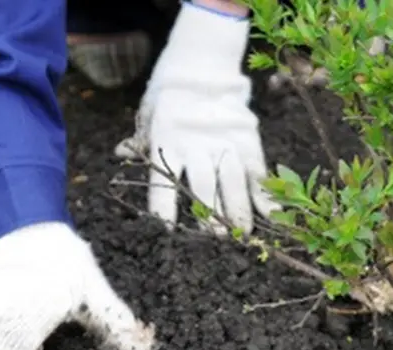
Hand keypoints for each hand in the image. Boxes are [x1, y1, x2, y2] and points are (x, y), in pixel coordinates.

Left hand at [115, 3, 278, 233]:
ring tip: (243, 236)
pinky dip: (266, 194)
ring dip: (239, 213)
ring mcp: (226, 144)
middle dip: (211, 220)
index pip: (164, 186)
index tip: (167, 235)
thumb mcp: (149, 115)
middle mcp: (197, 147)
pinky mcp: (248, 140)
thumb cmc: (170, 94)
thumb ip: (139, 139)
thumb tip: (121, 154)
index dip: (165, 212)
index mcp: (167, 143)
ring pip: (234, 185)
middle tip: (217, 242)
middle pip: (205, 191)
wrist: (202, 64)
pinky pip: (258, 172)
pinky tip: (272, 216)